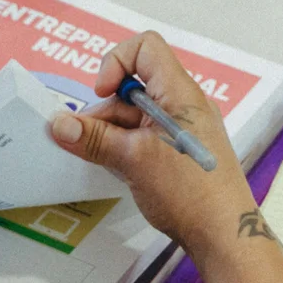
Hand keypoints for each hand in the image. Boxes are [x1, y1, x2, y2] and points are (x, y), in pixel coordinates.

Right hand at [47, 31, 256, 254]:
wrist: (222, 234)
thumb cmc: (192, 192)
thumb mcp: (133, 159)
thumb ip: (94, 138)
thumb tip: (59, 124)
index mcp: (180, 92)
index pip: (146, 48)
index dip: (116, 62)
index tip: (102, 94)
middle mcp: (183, 105)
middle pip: (133, 85)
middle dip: (104, 109)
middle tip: (85, 138)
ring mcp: (182, 130)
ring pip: (135, 115)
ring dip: (110, 132)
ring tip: (98, 158)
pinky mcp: (178, 153)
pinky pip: (143, 136)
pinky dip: (124, 147)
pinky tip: (116, 168)